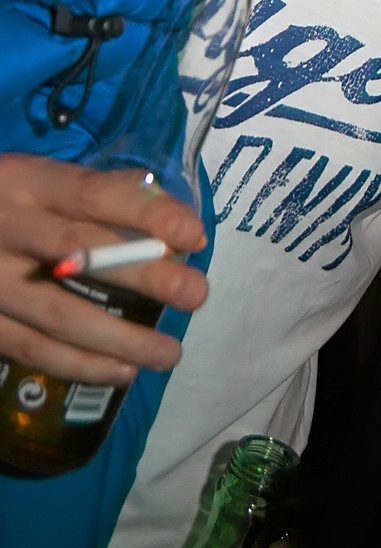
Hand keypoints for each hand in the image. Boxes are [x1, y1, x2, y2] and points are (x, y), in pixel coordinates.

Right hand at [0, 153, 206, 383]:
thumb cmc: (4, 199)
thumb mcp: (39, 176)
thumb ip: (98, 186)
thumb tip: (165, 204)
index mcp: (29, 182)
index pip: (95, 194)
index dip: (147, 215)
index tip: (194, 236)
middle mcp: (8, 229)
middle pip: (81, 252)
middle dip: (144, 275)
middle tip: (195, 294)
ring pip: (59, 314)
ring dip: (121, 338)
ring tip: (169, 353)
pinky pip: (33, 349)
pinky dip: (81, 365)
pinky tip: (123, 372)